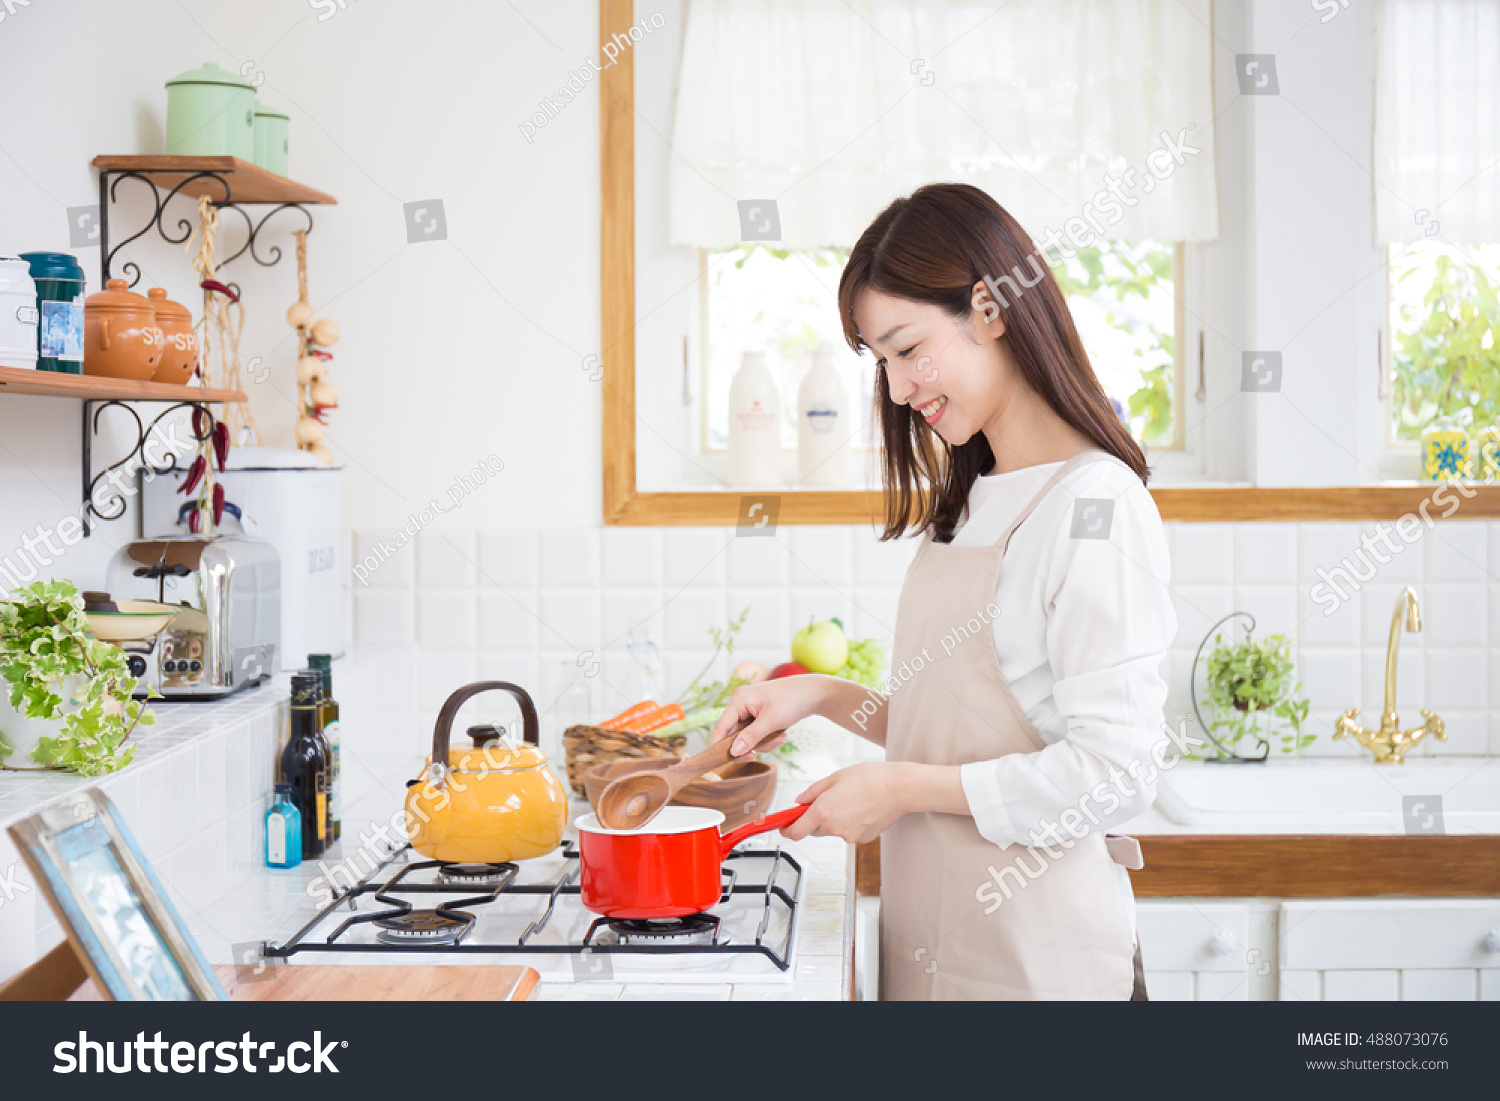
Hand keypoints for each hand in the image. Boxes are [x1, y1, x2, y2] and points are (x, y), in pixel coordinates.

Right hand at [710, 676, 833, 757]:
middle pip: (734, 734)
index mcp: (740, 699)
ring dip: (762, 743)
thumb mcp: (771, 721)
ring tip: (779, 739)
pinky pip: (757, 734)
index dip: (719, 745)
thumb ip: (751, 737)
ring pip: (747, 737)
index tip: (722, 762)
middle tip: (758, 755)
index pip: (721, 726)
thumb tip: (734, 752)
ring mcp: (751, 710)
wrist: (815, 693)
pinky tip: (780, 736)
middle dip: (750, 745)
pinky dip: (767, 739)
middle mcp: (742, 703)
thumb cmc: (793, 700)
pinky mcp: (760, 715)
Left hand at [780, 762, 909, 844]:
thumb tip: (799, 801)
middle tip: (827, 801)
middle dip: (815, 818)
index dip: (787, 830)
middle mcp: (834, 828)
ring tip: (852, 799)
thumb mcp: (836, 777)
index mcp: (823, 812)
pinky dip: (851, 823)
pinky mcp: (864, 839)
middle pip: (814, 830)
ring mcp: (850, 836)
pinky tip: (863, 808)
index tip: (783, 828)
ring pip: (833, 830)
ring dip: (835, 819)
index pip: (796, 831)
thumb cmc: (870, 778)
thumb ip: (814, 791)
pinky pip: (849, 832)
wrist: (900, 788)